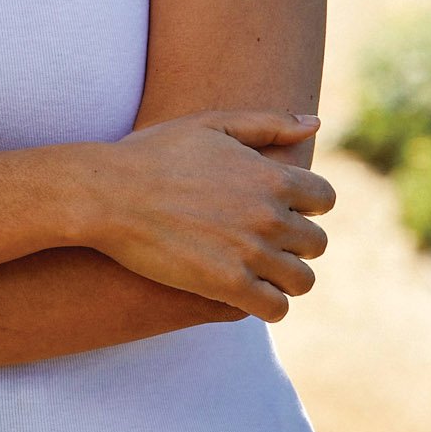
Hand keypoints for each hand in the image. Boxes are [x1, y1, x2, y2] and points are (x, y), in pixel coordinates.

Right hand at [79, 111, 335, 323]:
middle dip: (297, 244)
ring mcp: (250, 253)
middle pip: (316, 243)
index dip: (308, 206)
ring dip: (286, 278)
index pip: (324, 199)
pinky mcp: (226, 285)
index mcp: (271, 176)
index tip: (286, 212)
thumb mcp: (211, 124)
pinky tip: (247, 296)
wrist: (106, 195)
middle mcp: (269, 216)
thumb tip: (317, 124)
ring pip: (301, 280)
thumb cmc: (153, 154)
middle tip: (269, 245)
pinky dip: (268, 306)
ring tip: (262, 274)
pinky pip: (274, 308)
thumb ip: (269, 123)